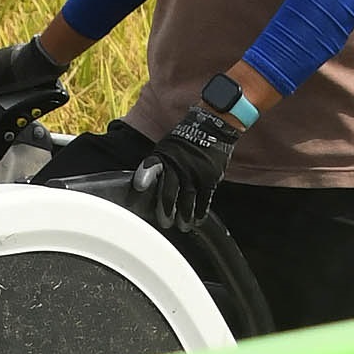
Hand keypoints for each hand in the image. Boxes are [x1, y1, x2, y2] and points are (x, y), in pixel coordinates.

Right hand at [0, 33, 71, 158]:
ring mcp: (23, 55)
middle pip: (7, 80)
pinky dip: (34, 82)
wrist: (47, 59)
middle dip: (12, 90)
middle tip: (17, 97)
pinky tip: (38, 87)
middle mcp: (8, 54)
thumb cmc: (22, 68)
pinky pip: (33, 74)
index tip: (2, 100)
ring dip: (24, 87)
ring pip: (21, 78)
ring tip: (29, 93)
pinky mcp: (37, 58)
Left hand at [149, 75, 263, 219]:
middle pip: (169, 192)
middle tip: (164, 222)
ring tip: (181, 226)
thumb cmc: (186, 141)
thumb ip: (160, 165)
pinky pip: (204, 200)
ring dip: (183, 216)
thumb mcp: (167, 147)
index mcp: (164, 156)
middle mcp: (178, 165)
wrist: (213, 127)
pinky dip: (200, 212)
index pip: (151, 166)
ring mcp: (195, 173)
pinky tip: (196, 220)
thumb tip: (147, 186)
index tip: (140, 187)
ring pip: (187, 201)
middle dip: (166, 210)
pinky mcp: (210, 179)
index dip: (145, 176)